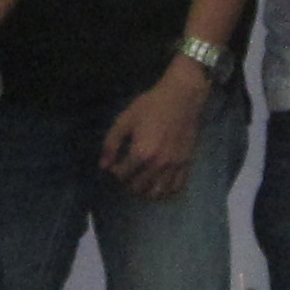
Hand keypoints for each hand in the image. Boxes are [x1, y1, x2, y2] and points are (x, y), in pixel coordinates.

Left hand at [97, 66, 209, 202]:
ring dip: (146, 192)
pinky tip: (160, 185)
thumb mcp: (125, 119)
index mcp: (141, 153)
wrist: (182, 96)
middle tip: (127, 173)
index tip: (115, 164)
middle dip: (128, 183)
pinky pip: (177, 187)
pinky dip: (166, 191)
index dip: (115, 172)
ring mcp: (174, 166)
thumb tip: (103, 166)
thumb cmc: (151, 105)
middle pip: (138, 188)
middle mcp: (157, 164)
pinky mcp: (186, 163)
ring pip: (158, 193)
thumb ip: (111, 143)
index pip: (122, 175)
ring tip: (142, 182)